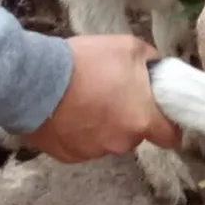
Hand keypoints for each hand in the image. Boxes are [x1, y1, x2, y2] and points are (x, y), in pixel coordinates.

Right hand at [22, 35, 180, 162]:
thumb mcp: (129, 48)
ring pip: (109, 140)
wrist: (34, 79)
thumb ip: (152, 62)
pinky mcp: (69, 156)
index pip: (170, 137)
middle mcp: (122, 142)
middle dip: (130, 118)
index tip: (161, 114)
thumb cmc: (87, 62)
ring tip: (88, 101)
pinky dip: (81, 133)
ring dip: (105, 126)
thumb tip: (157, 71)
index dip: (169, 126)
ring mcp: (93, 152)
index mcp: (142, 120)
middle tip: (115, 95)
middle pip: (136, 134)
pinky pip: (84, 146)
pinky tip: (70, 113)